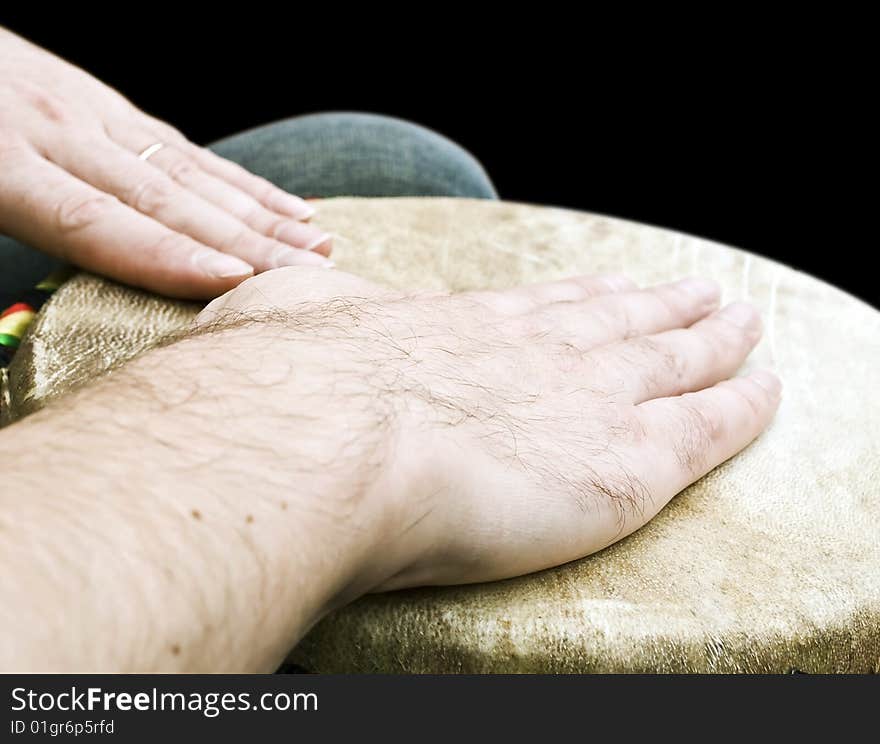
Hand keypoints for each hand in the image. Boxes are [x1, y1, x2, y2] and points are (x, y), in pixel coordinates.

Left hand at [0, 28, 332, 298]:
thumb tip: (20, 317)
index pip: (98, 221)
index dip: (168, 255)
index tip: (236, 283)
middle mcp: (54, 130)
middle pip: (164, 197)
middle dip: (247, 239)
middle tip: (313, 274)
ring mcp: (84, 109)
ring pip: (186, 171)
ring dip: (260, 210)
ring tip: (318, 242)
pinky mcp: (99, 101)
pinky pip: (180, 147)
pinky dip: (236, 180)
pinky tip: (283, 201)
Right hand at [207, 268, 780, 590]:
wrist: (318, 441)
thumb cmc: (284, 389)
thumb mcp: (282, 317)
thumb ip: (301, 307)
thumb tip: (287, 293)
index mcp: (460, 329)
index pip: (541, 308)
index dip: (582, 298)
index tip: (610, 287)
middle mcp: (534, 352)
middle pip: (620, 321)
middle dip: (663, 307)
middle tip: (702, 294)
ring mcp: (586, 399)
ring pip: (674, 362)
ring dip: (714, 342)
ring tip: (745, 324)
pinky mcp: (623, 464)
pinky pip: (706, 429)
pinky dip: (742, 407)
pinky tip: (767, 391)